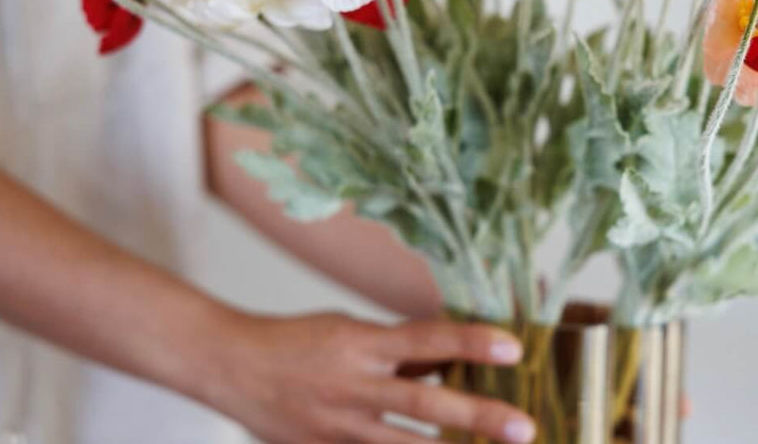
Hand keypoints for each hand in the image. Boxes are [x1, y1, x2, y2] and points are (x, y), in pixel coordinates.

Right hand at [201, 310, 535, 443]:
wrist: (234, 366)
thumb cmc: (296, 340)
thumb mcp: (348, 329)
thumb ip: (395, 351)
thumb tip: (444, 363)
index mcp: (360, 343)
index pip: (426, 339)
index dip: (470, 342)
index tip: (513, 348)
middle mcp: (352, 385)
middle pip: (424, 406)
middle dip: (477, 419)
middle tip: (524, 428)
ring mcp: (337, 427)